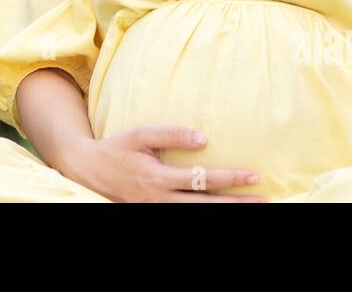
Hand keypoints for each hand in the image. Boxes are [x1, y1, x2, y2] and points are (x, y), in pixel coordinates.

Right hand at [62, 125, 267, 202]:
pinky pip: (183, 217)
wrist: (88, 171)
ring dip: (224, 213)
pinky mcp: (153, 213)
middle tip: (263, 200)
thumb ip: (171, 134)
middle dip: (236, 204)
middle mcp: (160, 199)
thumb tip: (203, 138)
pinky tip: (219, 211)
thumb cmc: (117, 148)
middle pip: (205, 205)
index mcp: (158, 178)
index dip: (229, 178)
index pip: (202, 179)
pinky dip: (203, 216)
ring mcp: (157, 210)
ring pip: (196, 216)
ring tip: (249, 209)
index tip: (253, 175)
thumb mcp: (140, 134)